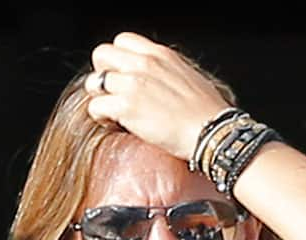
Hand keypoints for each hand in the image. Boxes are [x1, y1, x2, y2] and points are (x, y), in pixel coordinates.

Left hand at [85, 32, 229, 161]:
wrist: (211, 132)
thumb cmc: (206, 113)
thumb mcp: (187, 77)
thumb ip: (166, 73)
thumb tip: (157, 83)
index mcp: (160, 54)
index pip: (122, 41)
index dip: (118, 61)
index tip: (124, 79)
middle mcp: (144, 63)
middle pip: (101, 54)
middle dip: (103, 74)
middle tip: (113, 95)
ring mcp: (133, 83)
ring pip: (93, 81)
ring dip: (100, 98)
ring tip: (113, 114)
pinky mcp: (126, 107)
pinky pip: (95, 106)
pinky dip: (101, 117)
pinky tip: (115, 125)